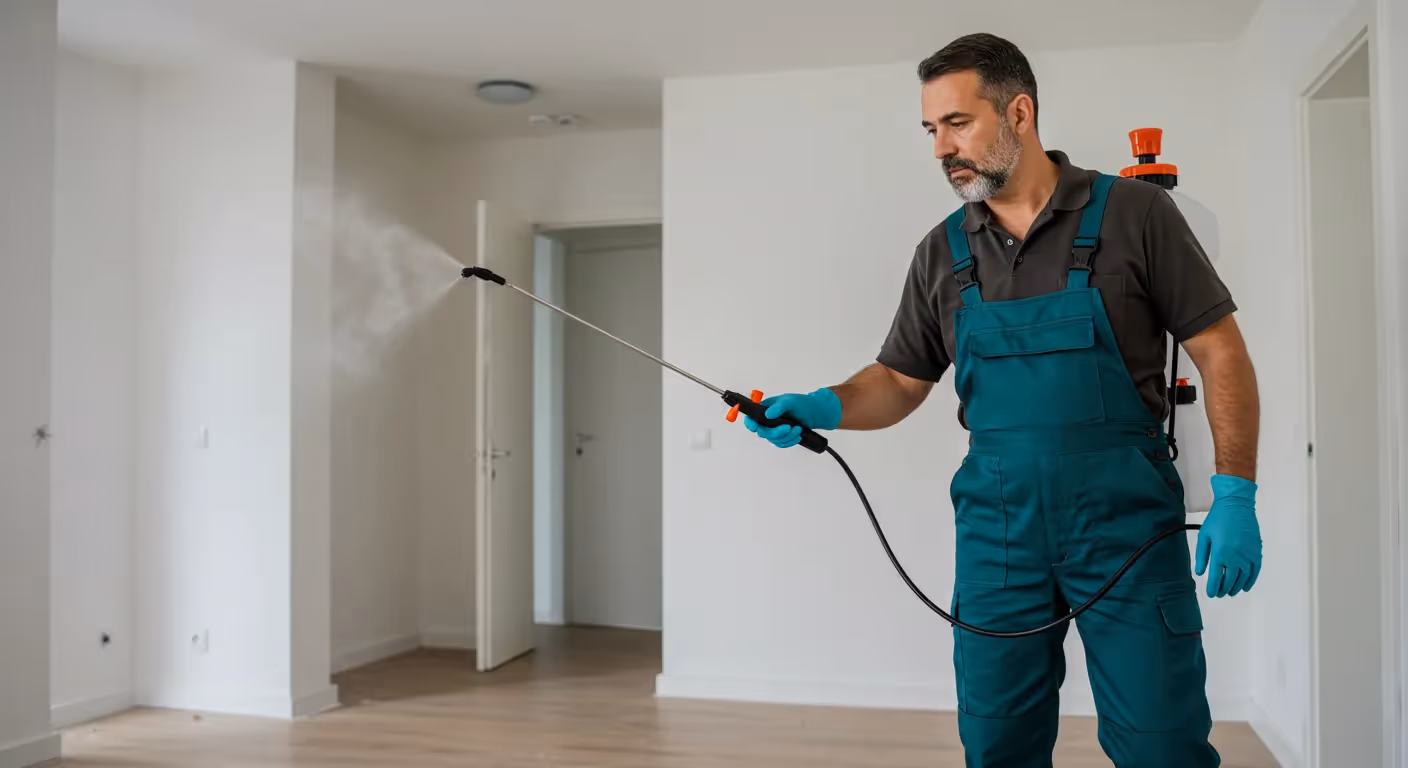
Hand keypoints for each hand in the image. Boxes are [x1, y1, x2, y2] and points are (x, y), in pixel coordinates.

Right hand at [743, 388, 841, 448]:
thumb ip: (778, 407)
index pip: (752, 418)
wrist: (816, 413)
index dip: (751, 423)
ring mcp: (775, 429)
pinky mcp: (782, 436)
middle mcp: (768, 420)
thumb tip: (768, 414)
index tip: (756, 426)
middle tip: (788, 427)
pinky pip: (781, 444)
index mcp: (766, 409)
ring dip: (786, 437)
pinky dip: (790, 441)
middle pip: (762, 432)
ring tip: (797, 428)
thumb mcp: (790, 401)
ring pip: (773, 440)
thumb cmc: (803, 404)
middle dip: (776, 432)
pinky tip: (797, 435)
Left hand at [1195, 474, 1261, 597]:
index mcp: (1220, 552)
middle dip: (1224, 589)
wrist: (1236, 505)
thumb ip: (1202, 556)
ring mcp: (1248, 555)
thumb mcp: (1204, 536)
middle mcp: (1235, 556)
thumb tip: (1200, 573)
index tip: (1211, 594)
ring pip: (1243, 578)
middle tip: (1220, 594)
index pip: (1216, 577)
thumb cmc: (1218, 518)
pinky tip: (1246, 587)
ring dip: (1236, 587)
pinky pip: (1255, 571)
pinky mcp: (1257, 551)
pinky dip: (1251, 581)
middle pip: (1230, 580)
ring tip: (1230, 592)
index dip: (1213, 588)